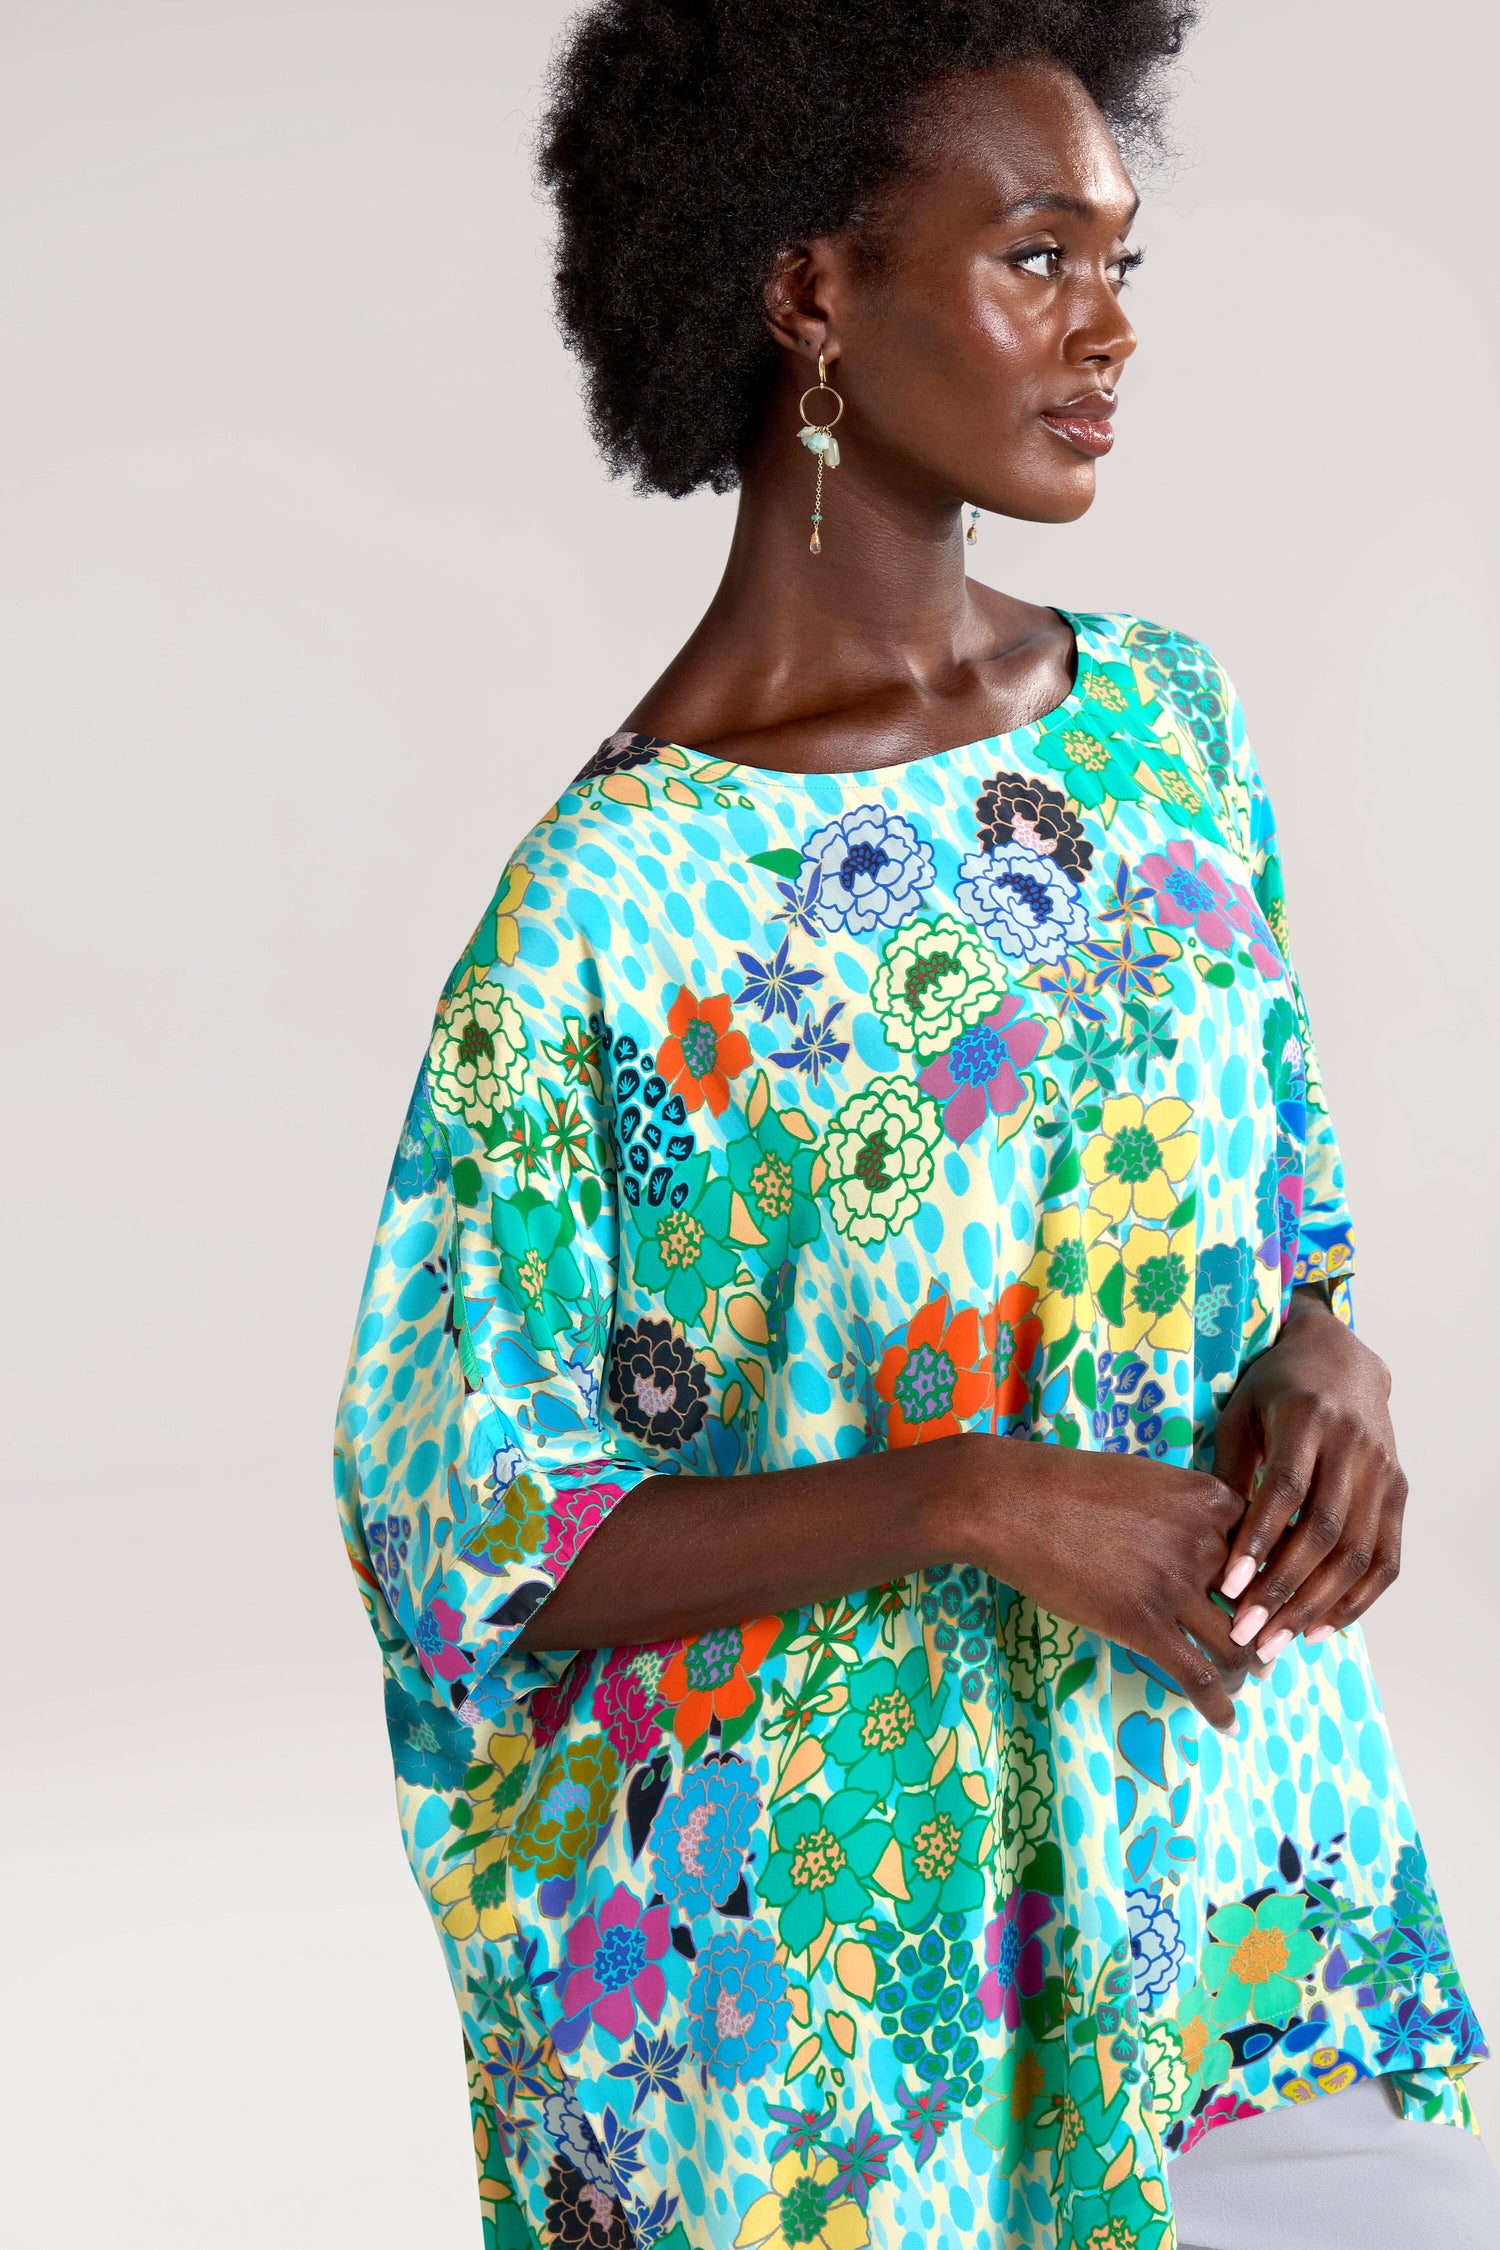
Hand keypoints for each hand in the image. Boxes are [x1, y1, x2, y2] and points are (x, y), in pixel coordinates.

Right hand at [977, 1441, 1251, 1731]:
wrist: (1010, 1501)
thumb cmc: (1065, 1483)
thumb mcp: (1144, 1477)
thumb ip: (1184, 1508)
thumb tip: (1200, 1537)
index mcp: (1208, 1499)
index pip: (1269, 1547)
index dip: (1275, 1579)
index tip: (1273, 1598)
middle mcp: (1204, 1542)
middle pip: (1258, 1599)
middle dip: (1266, 1630)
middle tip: (1267, 1647)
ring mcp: (1174, 1586)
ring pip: (1236, 1645)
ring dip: (1247, 1670)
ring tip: (1245, 1682)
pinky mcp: (1142, 1624)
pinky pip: (1198, 1677)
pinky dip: (1219, 1707)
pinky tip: (1228, 1725)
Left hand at [1212, 1290, 1405, 1660]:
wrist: (1341, 1358)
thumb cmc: (1275, 1388)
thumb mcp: (1240, 1413)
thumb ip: (1229, 1471)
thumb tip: (1205, 1544)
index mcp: (1307, 1418)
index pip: (1286, 1491)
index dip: (1258, 1543)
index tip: (1228, 1589)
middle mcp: (1353, 1446)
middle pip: (1324, 1532)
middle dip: (1284, 1591)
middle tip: (1246, 1634)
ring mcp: (1383, 1471)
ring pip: (1357, 1554)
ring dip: (1316, 1607)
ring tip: (1276, 1642)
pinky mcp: (1398, 1492)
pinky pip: (1385, 1558)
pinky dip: (1356, 1601)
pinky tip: (1320, 1629)